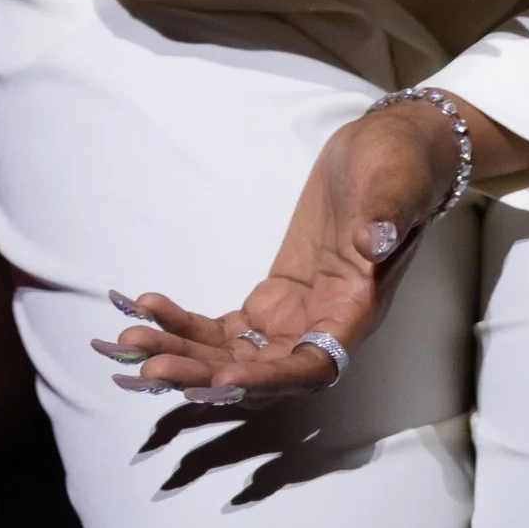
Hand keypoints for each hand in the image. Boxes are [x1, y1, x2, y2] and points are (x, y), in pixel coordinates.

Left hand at [93, 92, 528, 407]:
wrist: (391, 149)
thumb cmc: (401, 165)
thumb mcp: (396, 182)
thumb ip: (387, 215)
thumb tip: (378, 239)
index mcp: (356, 311)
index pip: (313, 365)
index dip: (267, 379)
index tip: (219, 378)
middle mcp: (323, 328)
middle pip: (259, 371)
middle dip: (203, 372)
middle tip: (146, 366)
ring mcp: (294, 318)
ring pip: (233, 356)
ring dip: (182, 354)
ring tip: (127, 341)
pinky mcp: (273, 300)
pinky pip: (223, 328)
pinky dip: (183, 324)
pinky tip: (143, 308)